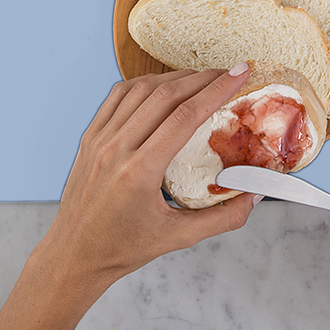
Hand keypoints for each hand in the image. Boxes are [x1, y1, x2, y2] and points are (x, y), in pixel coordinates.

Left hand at [0, 65, 257, 329]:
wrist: (72, 256)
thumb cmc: (123, 249)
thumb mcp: (178, 238)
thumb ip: (223, 218)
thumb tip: (257, 196)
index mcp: (139, 172)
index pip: (185, 116)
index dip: (217, 89)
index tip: (240, 73)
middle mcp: (116, 149)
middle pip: (166, 96)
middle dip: (203, 78)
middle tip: (230, 72)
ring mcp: (99, 139)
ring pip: (141, 90)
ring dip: (175, 78)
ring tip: (202, 78)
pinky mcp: (89, 136)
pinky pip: (118, 96)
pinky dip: (145, 84)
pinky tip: (164, 86)